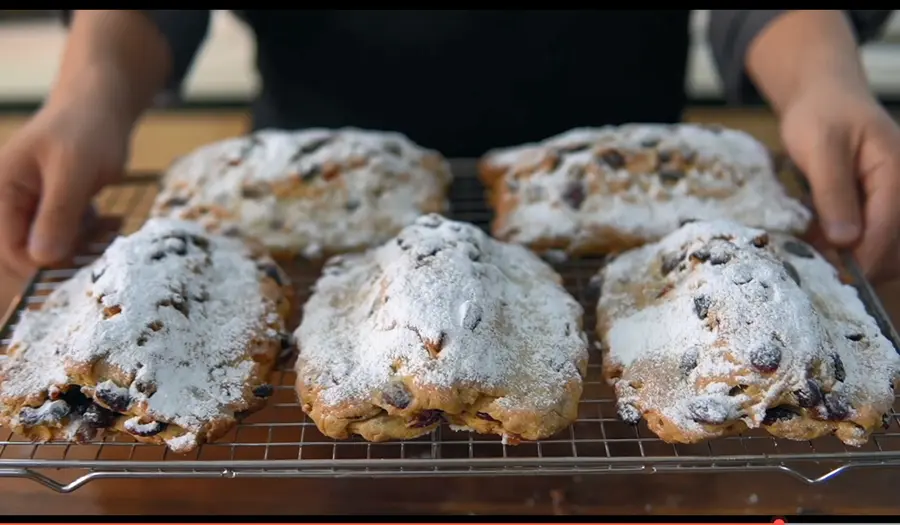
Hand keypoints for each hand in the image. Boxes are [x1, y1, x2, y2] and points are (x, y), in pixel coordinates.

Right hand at [0, 101, 128, 279]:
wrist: (102, 105)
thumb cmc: (85, 128)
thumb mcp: (73, 169)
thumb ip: (57, 212)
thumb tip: (42, 258)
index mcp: (2, 191)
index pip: (12, 250)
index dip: (44, 266)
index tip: (83, 264)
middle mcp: (13, 202)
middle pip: (34, 253)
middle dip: (70, 254)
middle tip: (105, 241)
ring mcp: (35, 206)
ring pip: (57, 247)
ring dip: (86, 244)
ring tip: (113, 226)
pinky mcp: (57, 208)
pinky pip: (71, 235)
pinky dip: (93, 234)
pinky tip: (113, 221)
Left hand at [779, 83, 899, 282]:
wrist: (822, 96)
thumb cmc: (821, 114)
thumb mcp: (821, 149)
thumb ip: (833, 193)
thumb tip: (846, 240)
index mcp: (896, 173)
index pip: (888, 229)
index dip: (864, 259)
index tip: (836, 280)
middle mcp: (899, 189)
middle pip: (892, 245)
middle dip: (860, 265)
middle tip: (819, 274)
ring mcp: (888, 198)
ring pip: (881, 245)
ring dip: (850, 259)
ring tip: (815, 260)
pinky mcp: (874, 205)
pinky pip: (865, 236)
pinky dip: (842, 247)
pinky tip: (815, 246)